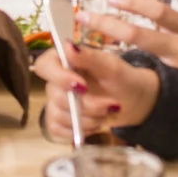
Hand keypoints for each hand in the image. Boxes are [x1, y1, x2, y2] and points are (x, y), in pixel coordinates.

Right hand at [32, 43, 159, 139]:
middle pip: (56, 95)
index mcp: (65, 59)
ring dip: (87, 119)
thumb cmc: (122, 78)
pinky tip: (95, 123)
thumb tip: (68, 46)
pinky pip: (57, 129)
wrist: (132, 101)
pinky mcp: (59, 119)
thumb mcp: (112, 66)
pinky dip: (79, 130)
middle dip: (86, 105)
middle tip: (111, 105)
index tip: (83, 87)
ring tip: (107, 114)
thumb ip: (90, 57)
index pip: (45, 65)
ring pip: (58, 114)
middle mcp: (56, 79)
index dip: (59, 78)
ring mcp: (56, 100)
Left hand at [81, 0, 177, 75]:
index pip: (161, 11)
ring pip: (137, 60)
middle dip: (109, 25)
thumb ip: (164, 14)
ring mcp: (176, 72)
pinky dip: (119, 75)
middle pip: (142, 35)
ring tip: (83, 44)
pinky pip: (142, 81)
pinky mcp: (170, 91)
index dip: (135, 2)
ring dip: (108, 50)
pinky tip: (99, 73)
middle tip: (84, 16)